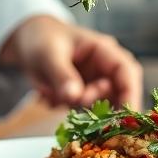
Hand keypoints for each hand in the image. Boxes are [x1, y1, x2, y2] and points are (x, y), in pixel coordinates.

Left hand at [0, 16, 140, 108]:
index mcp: (103, 50)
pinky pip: (82, 113)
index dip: (130, 95)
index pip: (127, 72)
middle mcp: (104, 69)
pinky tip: (48, 95)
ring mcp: (94, 84)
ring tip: (52, 93)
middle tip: (73, 103)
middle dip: (100, 107)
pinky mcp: (83, 97)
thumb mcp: (48, 54)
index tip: (125, 118)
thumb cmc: (42, 38)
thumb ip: (62, 75)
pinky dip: (65, 109)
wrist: (27, 41)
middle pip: (118, 95)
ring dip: (77, 108)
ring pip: (100, 108)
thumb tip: (75, 96)